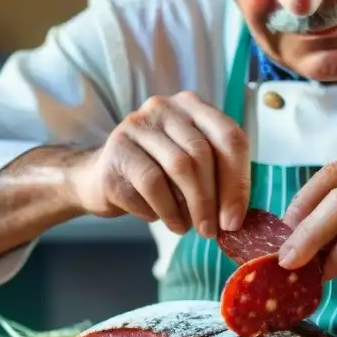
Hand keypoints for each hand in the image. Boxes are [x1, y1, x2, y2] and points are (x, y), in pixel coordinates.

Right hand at [70, 91, 250, 236]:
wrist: (98, 178)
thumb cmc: (155, 172)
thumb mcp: (190, 165)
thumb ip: (217, 176)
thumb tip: (235, 216)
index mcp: (191, 106)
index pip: (229, 137)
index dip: (238, 181)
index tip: (234, 219)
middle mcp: (163, 108)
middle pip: (202, 154)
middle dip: (212, 199)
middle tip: (212, 230)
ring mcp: (135, 127)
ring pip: (178, 168)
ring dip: (189, 208)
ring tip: (189, 228)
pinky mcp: (116, 152)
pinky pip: (150, 186)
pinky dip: (164, 211)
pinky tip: (166, 221)